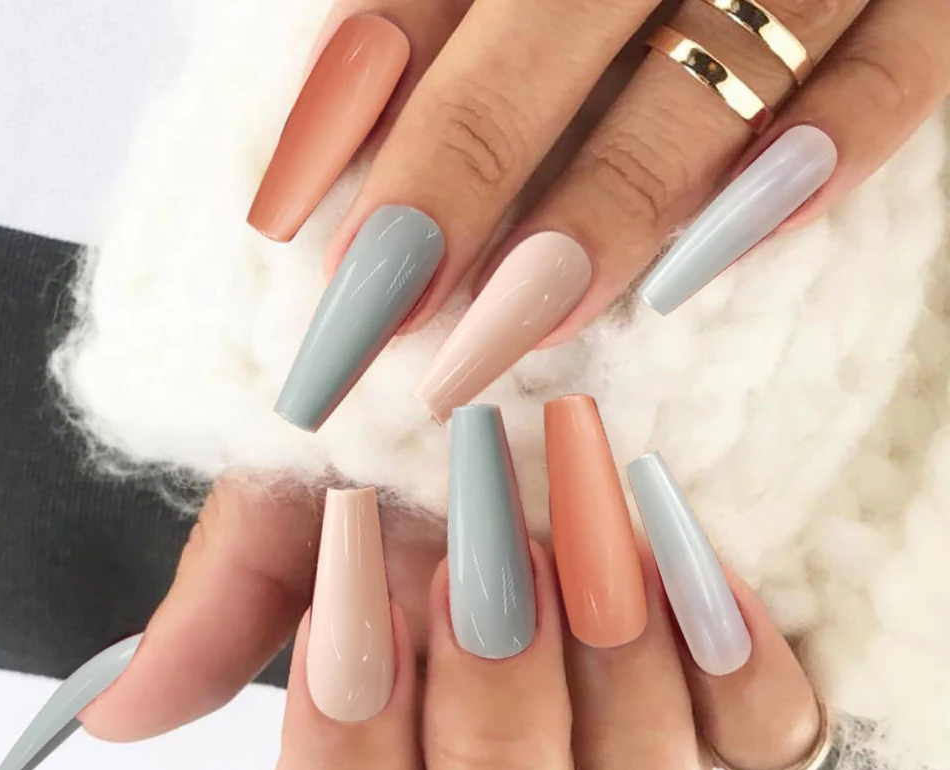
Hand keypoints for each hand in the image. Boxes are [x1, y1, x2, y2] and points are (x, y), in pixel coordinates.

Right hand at [79, 446, 823, 769]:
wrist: (521, 353)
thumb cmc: (402, 430)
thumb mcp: (304, 494)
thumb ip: (225, 611)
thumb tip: (120, 714)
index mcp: (397, 755)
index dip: (350, 767)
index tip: (359, 606)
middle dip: (489, 736)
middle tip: (481, 577)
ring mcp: (640, 757)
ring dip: (616, 716)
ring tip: (587, 563)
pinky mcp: (740, 699)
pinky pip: (770, 748)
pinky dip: (734, 676)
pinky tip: (686, 568)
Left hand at [251, 0, 948, 429]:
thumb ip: (426, 22)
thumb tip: (315, 154)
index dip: (348, 109)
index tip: (288, 233)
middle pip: (542, 39)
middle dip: (447, 189)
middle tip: (368, 325)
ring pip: (705, 85)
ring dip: (602, 215)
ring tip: (505, 333)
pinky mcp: (928, 0)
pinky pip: (885, 86)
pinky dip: (811, 170)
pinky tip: (705, 273)